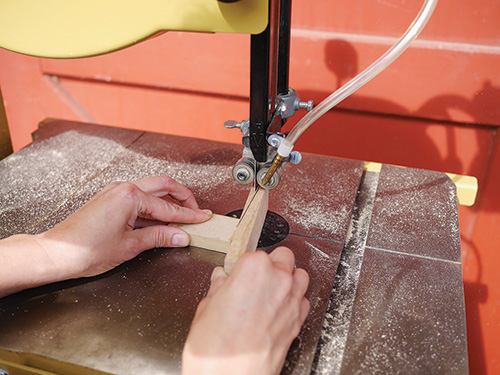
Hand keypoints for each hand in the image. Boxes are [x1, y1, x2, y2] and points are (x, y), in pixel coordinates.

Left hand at [36, 175, 211, 279]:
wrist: (56, 253)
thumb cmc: (85, 249)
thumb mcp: (130, 246)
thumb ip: (159, 237)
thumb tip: (180, 236)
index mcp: (130, 196)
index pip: (169, 207)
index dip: (189, 216)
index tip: (203, 218)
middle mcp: (123, 188)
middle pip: (164, 186)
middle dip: (183, 198)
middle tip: (196, 211)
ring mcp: (115, 192)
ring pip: (152, 189)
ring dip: (169, 201)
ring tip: (181, 218)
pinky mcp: (110, 199)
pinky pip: (139, 197)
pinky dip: (153, 206)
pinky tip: (159, 221)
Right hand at [182, 247, 309, 374]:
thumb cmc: (215, 349)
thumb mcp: (206, 308)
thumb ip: (218, 288)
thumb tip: (220, 280)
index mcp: (253, 268)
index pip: (254, 253)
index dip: (244, 265)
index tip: (237, 274)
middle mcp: (278, 280)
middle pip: (283, 257)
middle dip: (270, 265)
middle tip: (253, 280)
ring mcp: (291, 300)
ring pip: (300, 276)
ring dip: (288, 279)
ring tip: (269, 291)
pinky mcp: (298, 322)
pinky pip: (303, 301)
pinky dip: (294, 301)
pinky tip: (277, 309)